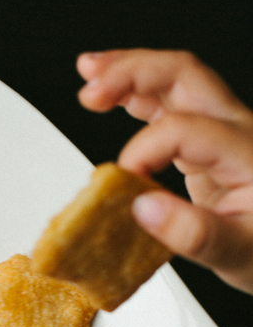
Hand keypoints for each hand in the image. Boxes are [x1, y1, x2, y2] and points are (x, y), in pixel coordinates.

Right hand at [77, 49, 252, 293]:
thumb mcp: (240, 254)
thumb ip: (194, 234)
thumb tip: (143, 208)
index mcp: (246, 152)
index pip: (181, 129)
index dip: (142, 151)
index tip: (122, 185)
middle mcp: (237, 128)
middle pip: (183, 75)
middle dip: (131, 73)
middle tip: (91, 90)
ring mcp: (223, 130)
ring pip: (176, 79)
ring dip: (130, 72)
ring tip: (90, 73)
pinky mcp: (208, 141)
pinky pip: (173, 102)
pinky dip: (138, 94)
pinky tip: (111, 95)